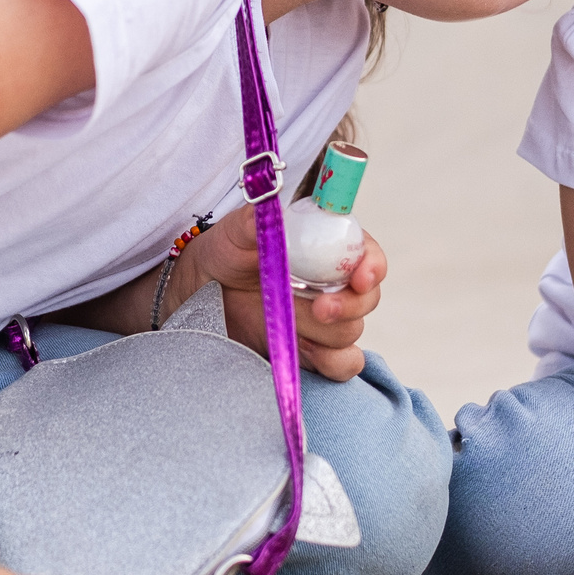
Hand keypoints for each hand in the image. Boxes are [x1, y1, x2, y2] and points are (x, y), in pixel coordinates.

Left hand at [193, 208, 384, 381]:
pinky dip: (331, 362)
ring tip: (289, 325)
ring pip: (351, 332)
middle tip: (319, 308)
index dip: (372, 266)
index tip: (360, 277)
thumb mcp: (238, 230)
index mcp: (328, 246)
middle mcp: (335, 282)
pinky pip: (344, 364)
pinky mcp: (315, 351)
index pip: (368, 254)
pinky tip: (303, 349)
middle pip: (367, 298)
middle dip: (348, 305)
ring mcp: (327, 319)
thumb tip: (273, 210)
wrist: (201, 292)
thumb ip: (259, 219)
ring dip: (324, 333)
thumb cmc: (227, 252)